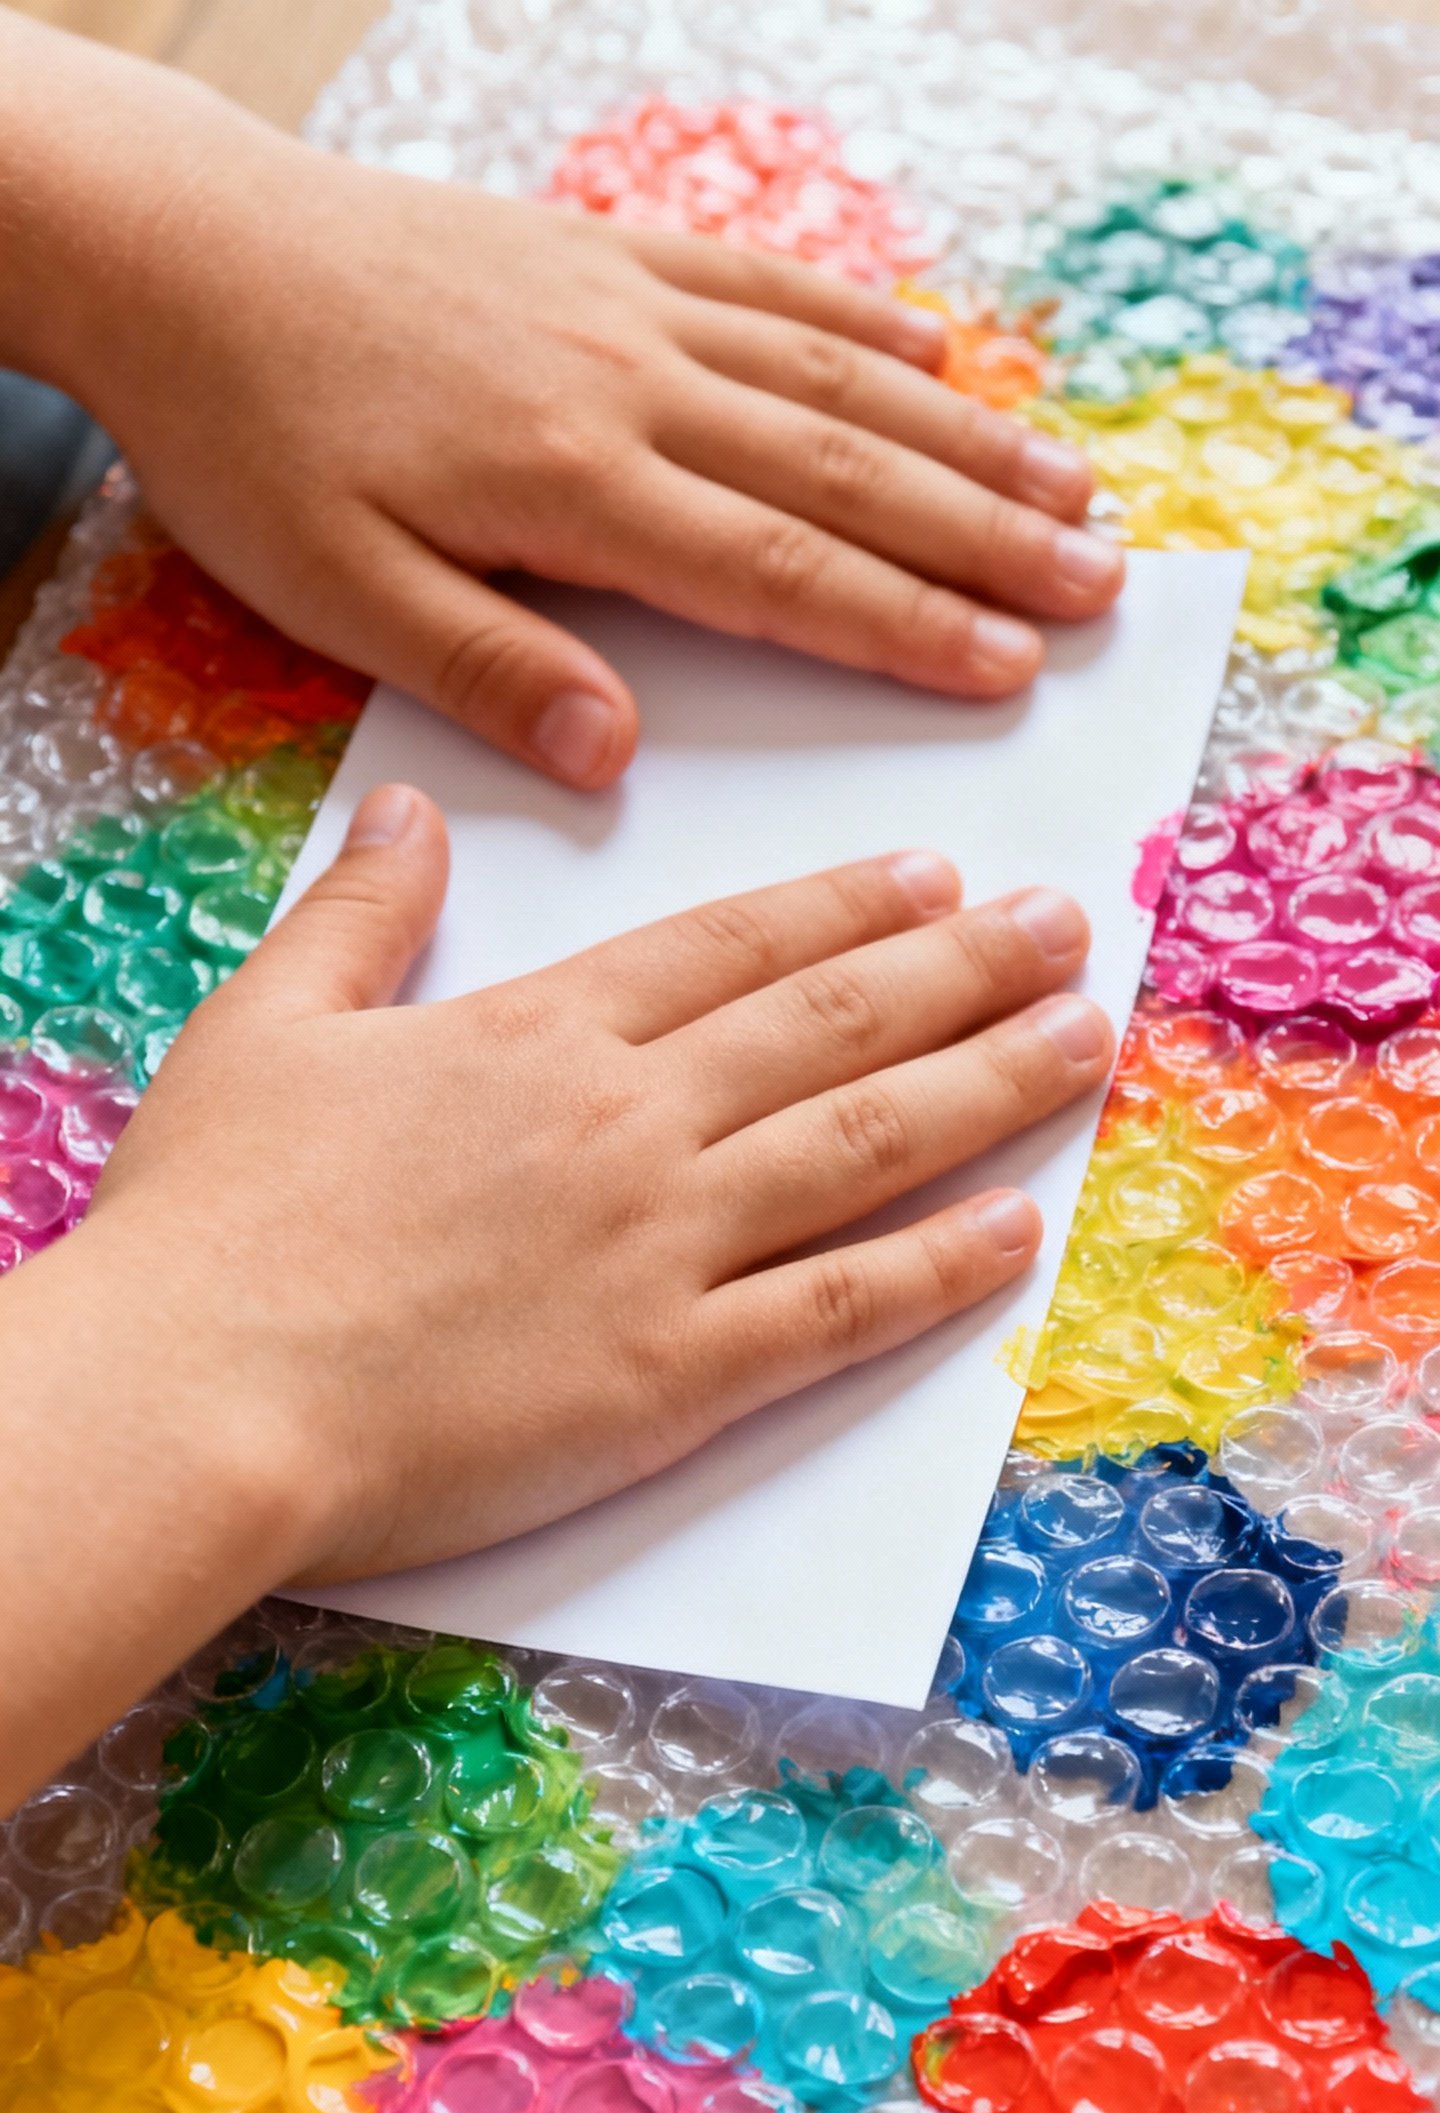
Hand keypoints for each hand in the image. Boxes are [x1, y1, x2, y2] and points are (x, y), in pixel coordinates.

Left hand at [2, 25, 1121, 788]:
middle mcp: (631, 384)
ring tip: (1070, 488)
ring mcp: (629, 305)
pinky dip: (864, 323)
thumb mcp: (332, 589)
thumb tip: (613, 750)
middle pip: (845, 473)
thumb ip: (479, 666)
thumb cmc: (249, 437)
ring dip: (962, 438)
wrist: (185, 251)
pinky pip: (767, 283)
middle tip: (1102, 588)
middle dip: (983, 537)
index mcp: (571, 487)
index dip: (904, 626)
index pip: (778, 572)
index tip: (1010, 669)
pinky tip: (940, 356)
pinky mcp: (606, 251)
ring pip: (833, 376)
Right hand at [90, 785, 1112, 1584]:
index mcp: (538, 1034)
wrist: (198, 1395)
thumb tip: (411, 803)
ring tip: (1083, 1039)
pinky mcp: (670, 1377)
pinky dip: (935, 1269)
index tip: (938, 875)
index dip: (847, 906)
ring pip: (866, 1145)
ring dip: (988, 1085)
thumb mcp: (263, 1024)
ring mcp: (663, 1248)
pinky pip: (835, 1311)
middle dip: (965, 970)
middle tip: (1068, 929)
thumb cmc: (212, 1221)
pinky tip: (1013, 1229)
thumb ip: (359, 910)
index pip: (731, 948)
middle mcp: (630, 1122)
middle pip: (833, 1025)